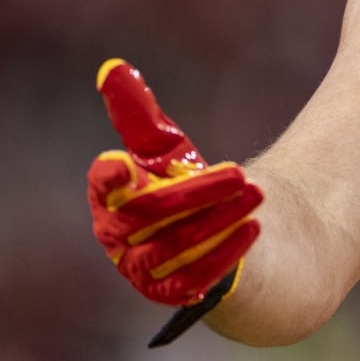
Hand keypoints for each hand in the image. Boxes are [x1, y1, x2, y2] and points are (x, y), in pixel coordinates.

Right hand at [87, 58, 262, 307]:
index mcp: (110, 200)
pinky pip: (197, 278)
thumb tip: (114, 67)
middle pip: (150, 215)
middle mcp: (119, 239)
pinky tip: (254, 228)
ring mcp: (143, 270)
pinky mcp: (174, 293)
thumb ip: (139, 115)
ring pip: (176, 247)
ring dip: (220, 220)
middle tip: (242, 173)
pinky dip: (227, 252)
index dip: (108, 178)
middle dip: (198, 193)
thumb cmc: (179, 187)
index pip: (102, 187)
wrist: (212, 238)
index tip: (124, 163)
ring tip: (257, 195)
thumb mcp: (164, 150)